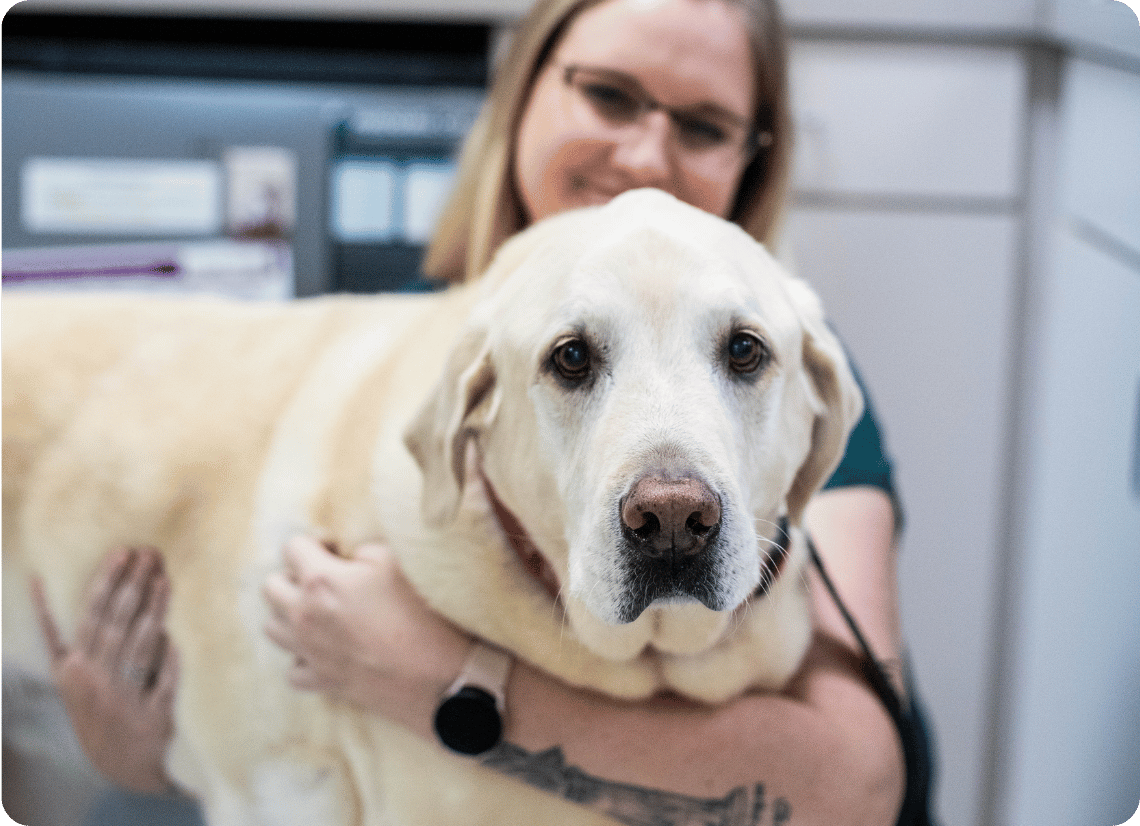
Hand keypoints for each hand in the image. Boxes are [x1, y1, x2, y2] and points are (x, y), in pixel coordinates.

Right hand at [31, 547, 177, 794]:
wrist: (119, 763)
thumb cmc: (94, 705)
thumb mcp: (67, 674)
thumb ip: (57, 633)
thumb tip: (39, 582)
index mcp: (72, 667)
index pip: (91, 615)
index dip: (106, 582)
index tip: (122, 551)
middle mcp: (94, 680)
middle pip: (116, 625)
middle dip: (133, 586)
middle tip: (151, 554)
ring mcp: (122, 698)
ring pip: (139, 646)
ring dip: (153, 611)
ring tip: (165, 579)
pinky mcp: (150, 716)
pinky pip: (162, 681)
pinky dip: (169, 659)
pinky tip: (176, 637)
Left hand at [262, 537, 472, 732]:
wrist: (437, 675)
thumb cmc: (421, 614)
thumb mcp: (396, 563)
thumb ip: (363, 552)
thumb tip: (349, 559)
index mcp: (321, 581)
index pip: (292, 547)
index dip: (315, 543)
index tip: (335, 551)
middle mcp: (304, 615)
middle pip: (270, 587)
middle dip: (292, 577)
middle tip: (324, 581)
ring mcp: (308, 652)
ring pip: (272, 627)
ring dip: (290, 615)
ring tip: (320, 613)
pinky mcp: (320, 681)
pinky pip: (292, 668)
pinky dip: (303, 658)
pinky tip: (325, 650)